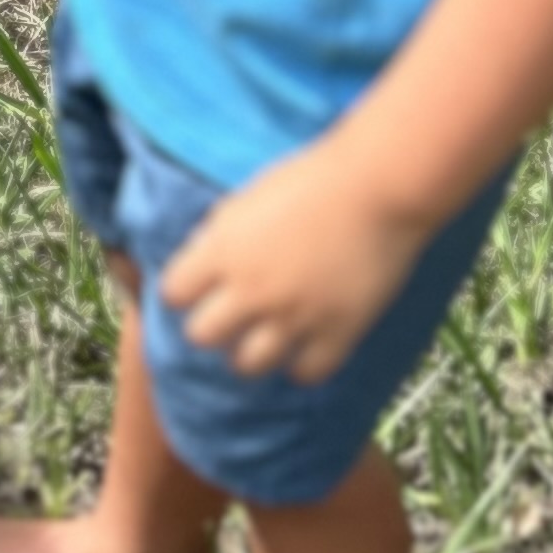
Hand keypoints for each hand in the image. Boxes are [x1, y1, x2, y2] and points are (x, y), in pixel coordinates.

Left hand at [156, 143, 432, 384]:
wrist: (379, 184)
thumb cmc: (315, 178)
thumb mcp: (249, 196)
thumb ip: (221, 231)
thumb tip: (201, 255)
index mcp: (224, 250)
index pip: (173, 293)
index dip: (184, 292)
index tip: (198, 290)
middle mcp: (252, 289)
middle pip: (202, 336)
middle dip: (213, 327)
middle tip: (232, 317)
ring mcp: (295, 316)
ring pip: (247, 366)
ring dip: (252, 352)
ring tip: (266, 337)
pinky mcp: (337, 333)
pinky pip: (305, 373)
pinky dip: (302, 364)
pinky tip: (307, 345)